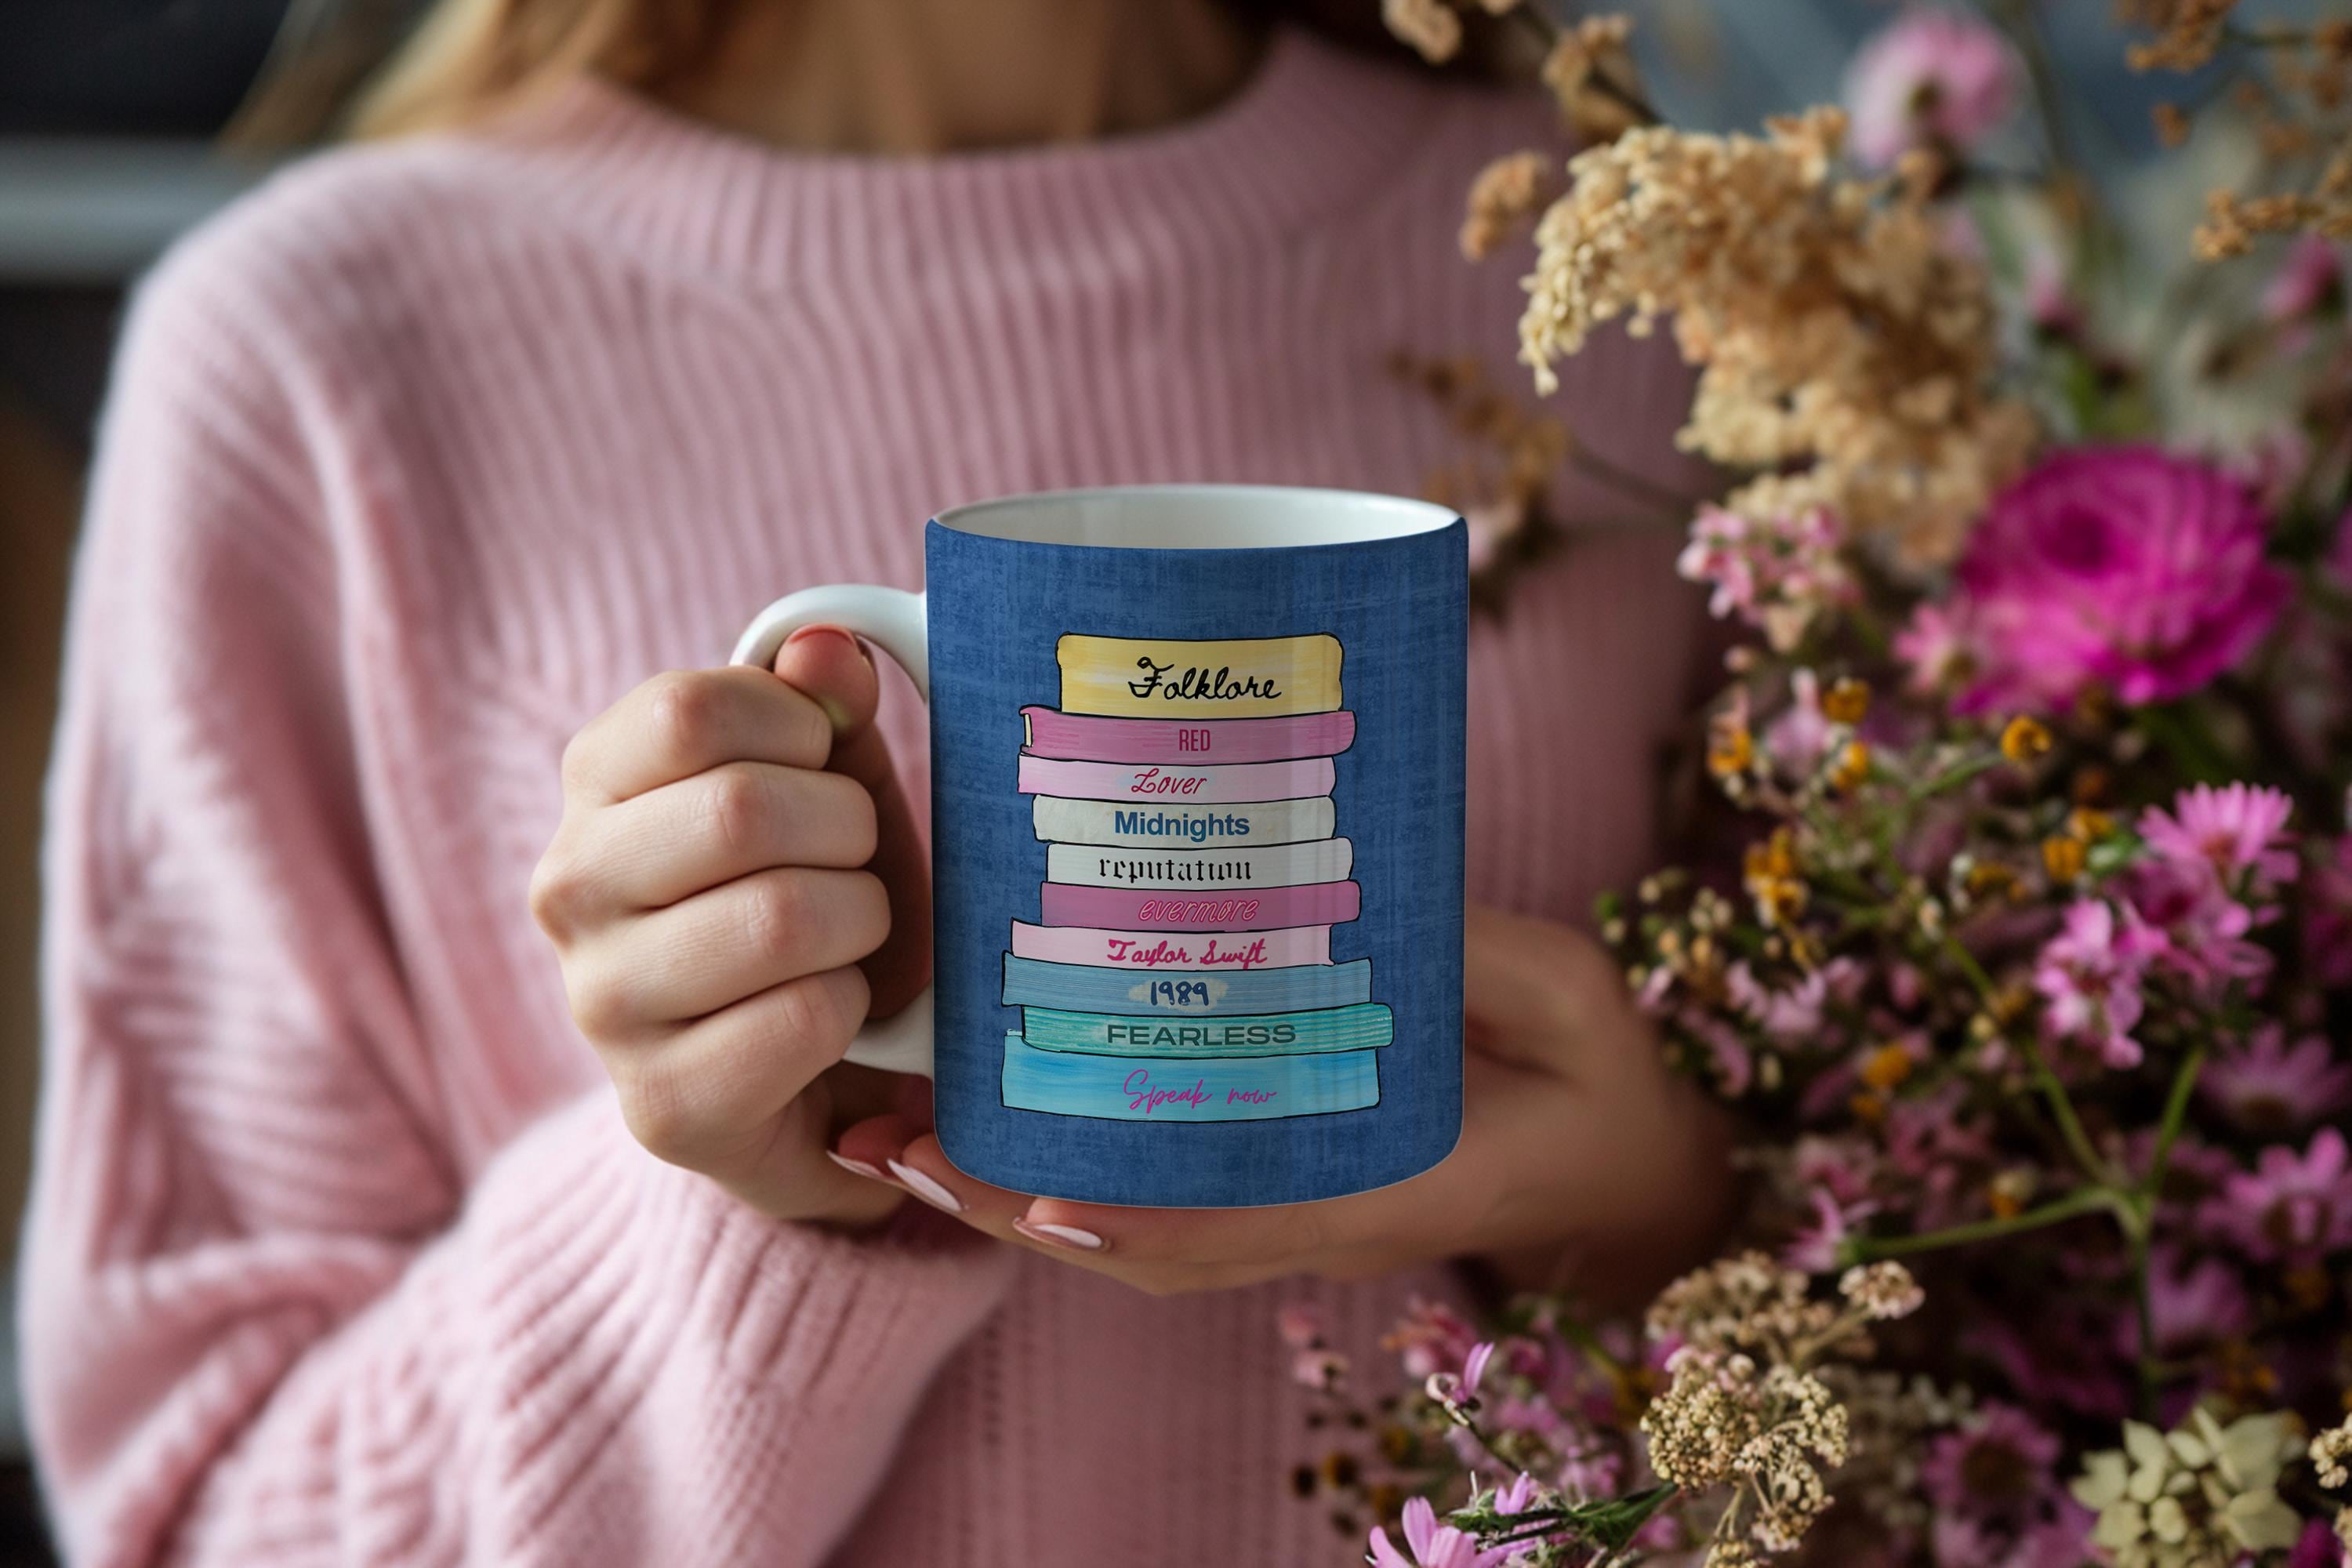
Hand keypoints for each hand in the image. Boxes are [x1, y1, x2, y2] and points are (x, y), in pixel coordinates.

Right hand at [530, 628, 930, 1226]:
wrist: (818, 1075)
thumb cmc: (819, 899)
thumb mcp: (832, 786)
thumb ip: (826, 709)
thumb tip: (827, 647)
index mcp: (595, 786)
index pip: (686, 709)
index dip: (797, 727)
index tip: (822, 764)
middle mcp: (568, 890)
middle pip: (741, 811)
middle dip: (847, 832)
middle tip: (856, 865)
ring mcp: (602, 1005)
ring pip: (781, 917)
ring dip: (859, 924)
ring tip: (848, 941)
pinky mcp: (663, 1107)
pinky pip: (803, 1018)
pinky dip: (850, 1008)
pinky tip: (831, 1017)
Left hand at [832, 904, 1732, 1298]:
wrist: (1630, 1166)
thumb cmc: (1599, 1077)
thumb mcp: (1563, 997)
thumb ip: (1471, 955)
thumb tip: (1363, 891)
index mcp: (1380, 1182)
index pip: (1225, 1220)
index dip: (1118, 1209)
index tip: (1019, 1182)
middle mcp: (1314, 1214)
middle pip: (1132, 1238)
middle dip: (1005, 1199)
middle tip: (883, 1137)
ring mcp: (1291, 1211)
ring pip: (1125, 1231)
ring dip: (1007, 1195)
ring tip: (889, 1133)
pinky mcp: (1284, 1187)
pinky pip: (1155, 1204)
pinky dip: (1064, 1180)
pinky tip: (989, 1128)